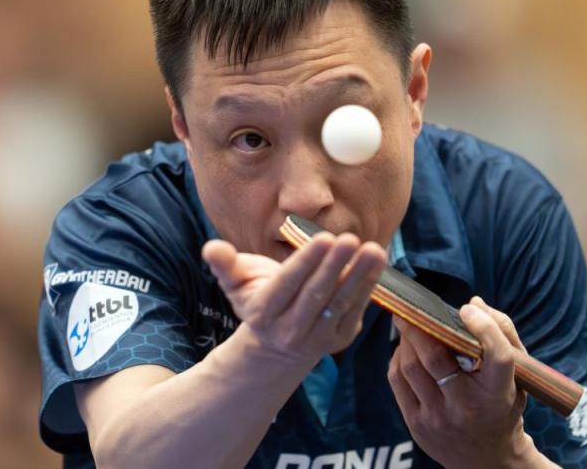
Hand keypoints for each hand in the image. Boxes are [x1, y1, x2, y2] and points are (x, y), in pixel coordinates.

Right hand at [202, 233, 386, 365]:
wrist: (276, 348)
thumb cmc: (257, 301)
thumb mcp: (234, 284)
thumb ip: (224, 264)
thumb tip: (211, 247)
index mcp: (263, 312)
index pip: (287, 285)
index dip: (305, 263)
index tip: (323, 238)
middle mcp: (290, 329)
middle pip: (315, 294)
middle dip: (334, 266)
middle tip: (350, 239)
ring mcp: (317, 338)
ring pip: (339, 303)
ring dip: (359, 276)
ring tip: (373, 251)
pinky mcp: (339, 339)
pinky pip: (355, 311)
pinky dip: (367, 288)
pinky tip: (376, 265)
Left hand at [387, 297, 554, 467]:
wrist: (489, 459)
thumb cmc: (502, 404)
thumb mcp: (517, 374)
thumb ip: (502, 333)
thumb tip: (472, 303)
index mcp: (499, 393)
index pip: (496, 355)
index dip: (483, 326)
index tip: (467, 310)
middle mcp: (468, 407)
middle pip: (436, 357)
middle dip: (420, 325)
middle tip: (415, 309)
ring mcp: (439, 418)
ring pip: (410, 366)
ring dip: (406, 340)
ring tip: (410, 328)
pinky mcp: (417, 425)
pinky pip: (397, 380)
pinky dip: (398, 358)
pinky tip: (407, 351)